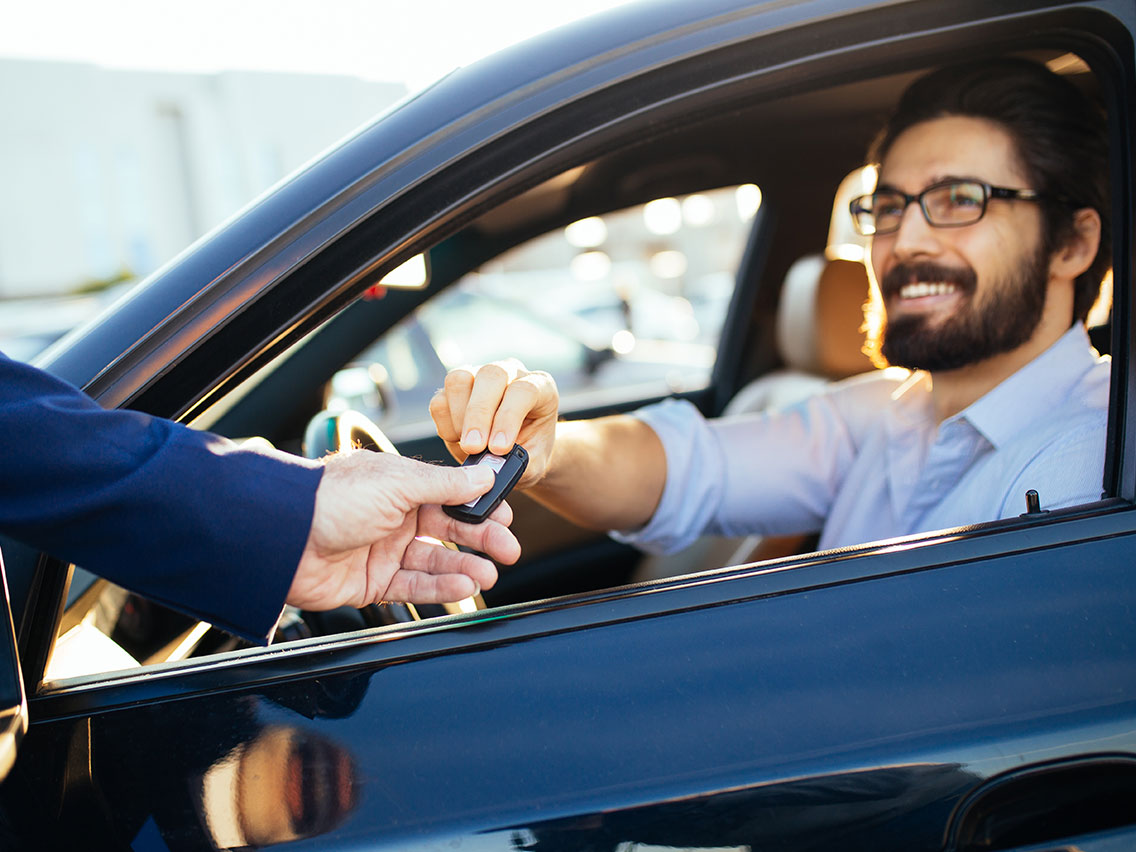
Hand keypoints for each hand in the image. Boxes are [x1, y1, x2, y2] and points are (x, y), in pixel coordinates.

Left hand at [287, 451, 519, 609]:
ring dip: (464, 568)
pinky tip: (463, 586)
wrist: (280, 539)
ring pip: (434, 562)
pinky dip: (440, 589)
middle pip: (448, 530)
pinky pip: (413, 587)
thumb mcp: (397, 483)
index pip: (450, 495)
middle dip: (481, 539)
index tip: (505, 515)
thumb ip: (445, 484)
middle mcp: (392, 516)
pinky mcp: (371, 582)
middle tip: (508, 550)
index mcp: (398, 484)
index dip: (479, 505)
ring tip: (488, 575)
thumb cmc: (331, 499)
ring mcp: (382, 550)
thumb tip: (483, 474)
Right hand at [429, 358, 559, 486]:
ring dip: (459, 417)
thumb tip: (493, 465)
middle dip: (479, 415)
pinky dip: (445, 424)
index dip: (508, 418)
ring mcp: (479, 376)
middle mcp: (510, 373)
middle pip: (490, 376)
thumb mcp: (534, 463)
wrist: (517, 452)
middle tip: (474, 448)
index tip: (498, 448)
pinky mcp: (454, 390)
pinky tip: (458, 441)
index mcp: (540, 387)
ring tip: (469, 446)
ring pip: (459, 379)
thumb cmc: (531, 453)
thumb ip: (520, 464)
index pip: (523, 390)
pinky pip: (440, 399)